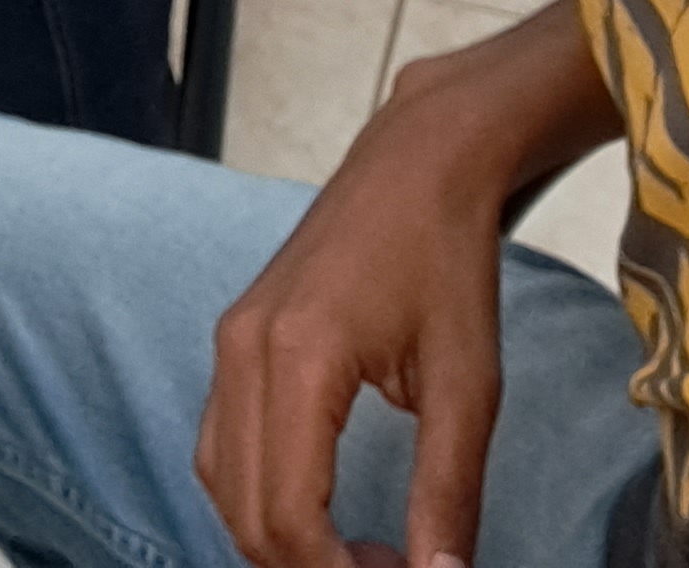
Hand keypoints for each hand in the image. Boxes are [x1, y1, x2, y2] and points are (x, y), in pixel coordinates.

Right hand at [194, 29, 555, 567]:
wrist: (417, 161)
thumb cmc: (447, 257)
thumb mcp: (467, 384)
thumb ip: (448, 492)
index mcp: (299, 358)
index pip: (288, 515)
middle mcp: (244, 350)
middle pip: (244, 511)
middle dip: (308, 567)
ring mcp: (230, 339)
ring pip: (220, 481)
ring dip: (278, 537)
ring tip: (357, 552)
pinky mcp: (235, 336)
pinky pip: (221, 441)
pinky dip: (258, 492)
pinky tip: (321, 506)